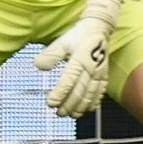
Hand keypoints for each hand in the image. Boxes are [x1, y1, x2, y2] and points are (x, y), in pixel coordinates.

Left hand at [33, 0, 119, 117]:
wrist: (98, 28)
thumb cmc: (78, 35)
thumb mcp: (62, 41)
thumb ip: (51, 54)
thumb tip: (38, 66)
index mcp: (80, 59)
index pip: (69, 80)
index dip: (60, 93)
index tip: (50, 103)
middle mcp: (92, 68)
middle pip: (80, 90)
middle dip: (69, 104)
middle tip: (58, 113)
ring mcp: (100, 72)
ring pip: (91, 93)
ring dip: (81, 106)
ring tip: (71, 115)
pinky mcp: (104, 74)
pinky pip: (101, 91)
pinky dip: (94, 101)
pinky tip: (88, 109)